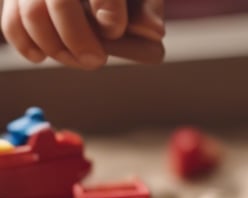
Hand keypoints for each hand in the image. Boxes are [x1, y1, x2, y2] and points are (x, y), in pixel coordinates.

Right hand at [2, 0, 164, 68]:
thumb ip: (148, 10)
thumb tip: (153, 32)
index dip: (108, 11)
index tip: (115, 30)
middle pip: (59, 1)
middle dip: (78, 37)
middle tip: (97, 61)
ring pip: (32, 14)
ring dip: (56, 47)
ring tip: (82, 61)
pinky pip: (12, 22)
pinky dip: (26, 44)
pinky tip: (42, 57)